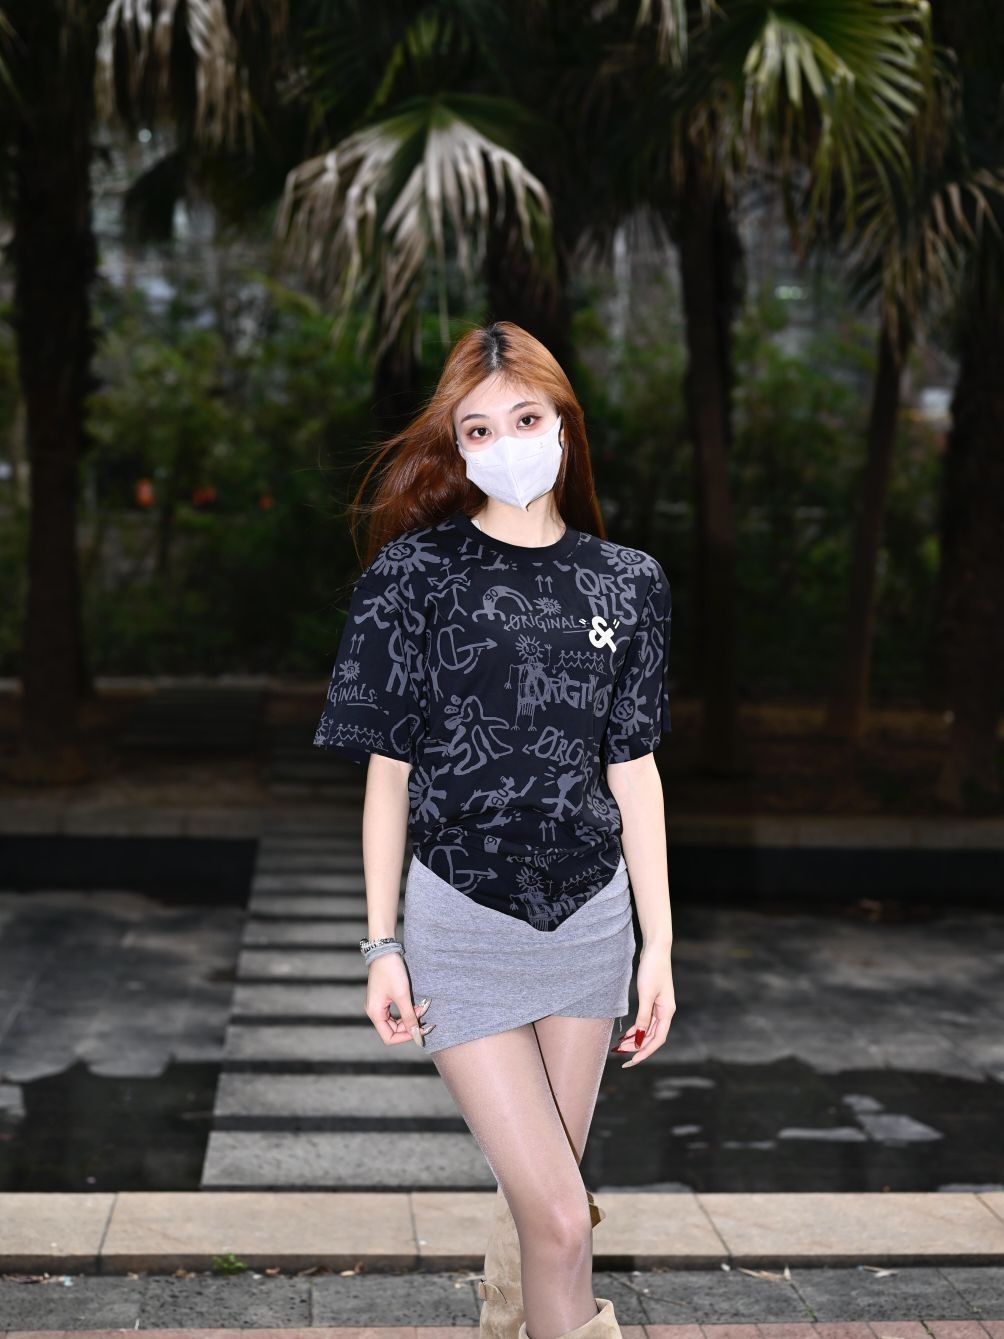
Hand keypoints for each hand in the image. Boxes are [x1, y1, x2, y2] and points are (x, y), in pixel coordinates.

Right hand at [365, 952, 434, 1046]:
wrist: (385, 950)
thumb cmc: (391, 971)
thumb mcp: (402, 995)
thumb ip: (409, 1016)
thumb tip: (416, 1034)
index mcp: (375, 1013)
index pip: (389, 1037)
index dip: (405, 1037)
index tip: (420, 1032)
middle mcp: (375, 1011)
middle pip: (393, 1030)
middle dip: (410, 1026)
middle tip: (424, 1018)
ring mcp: (380, 1005)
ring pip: (397, 1021)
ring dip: (411, 1017)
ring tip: (422, 1008)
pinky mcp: (385, 998)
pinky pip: (397, 1011)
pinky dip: (408, 1010)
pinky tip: (417, 1005)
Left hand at [611, 945, 675, 1067]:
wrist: (655, 949)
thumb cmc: (653, 969)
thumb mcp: (646, 994)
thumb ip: (643, 1017)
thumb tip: (639, 1038)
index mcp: (667, 1012)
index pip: (657, 1039)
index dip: (645, 1052)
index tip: (632, 1061)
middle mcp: (665, 1012)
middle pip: (652, 1036)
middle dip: (637, 1047)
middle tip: (620, 1054)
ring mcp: (659, 1006)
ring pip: (647, 1029)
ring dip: (635, 1038)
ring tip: (620, 1046)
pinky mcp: (652, 1000)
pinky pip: (645, 1020)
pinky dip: (636, 1028)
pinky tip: (626, 1033)